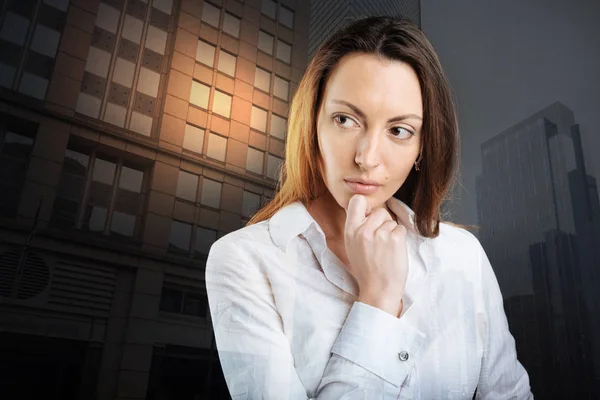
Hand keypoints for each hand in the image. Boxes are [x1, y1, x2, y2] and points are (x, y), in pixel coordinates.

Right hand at [344, 194, 408, 316]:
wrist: (378, 290)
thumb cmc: (367, 269)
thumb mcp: (352, 246)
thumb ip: (357, 228)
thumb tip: (366, 210)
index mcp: (350, 231)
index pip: (357, 200)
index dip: (366, 206)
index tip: (370, 215)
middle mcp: (363, 230)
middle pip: (380, 211)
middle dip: (383, 222)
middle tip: (380, 240)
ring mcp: (380, 234)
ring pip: (392, 221)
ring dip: (392, 232)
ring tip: (386, 249)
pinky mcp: (395, 239)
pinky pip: (401, 229)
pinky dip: (400, 239)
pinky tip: (394, 252)